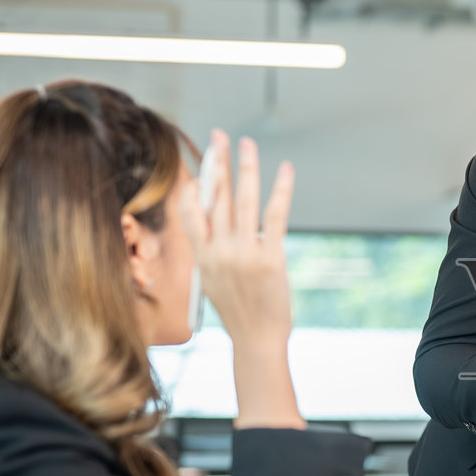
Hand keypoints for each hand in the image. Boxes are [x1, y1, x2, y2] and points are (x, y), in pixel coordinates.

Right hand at [177, 129, 301, 428]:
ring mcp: (243, 252)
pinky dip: (280, 189)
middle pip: (215, 197)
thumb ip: (213, 252)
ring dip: (245, 167)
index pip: (190, 211)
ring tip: (246, 142)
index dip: (194, 184)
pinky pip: (274, 215)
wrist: (256, 339)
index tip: (199, 164)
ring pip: (243, 199)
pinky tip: (285, 169)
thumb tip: (215, 228)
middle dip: (216, 163)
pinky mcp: (270, 256)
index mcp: (201, 256)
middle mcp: (218, 251)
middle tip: (218, 135)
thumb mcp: (213, 280)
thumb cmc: (238, 311)